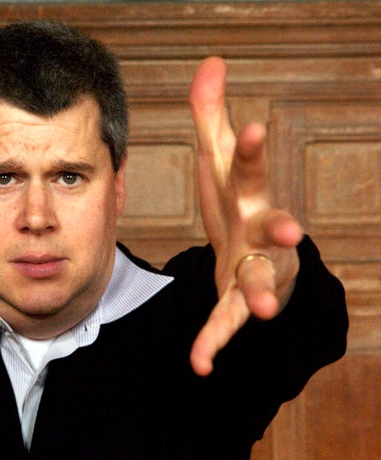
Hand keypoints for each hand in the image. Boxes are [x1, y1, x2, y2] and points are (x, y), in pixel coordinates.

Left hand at [188, 57, 302, 375]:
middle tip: (292, 228)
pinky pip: (226, 322)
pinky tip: (199, 364)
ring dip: (262, 294)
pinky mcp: (240, 301)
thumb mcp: (221, 159)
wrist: (256, 252)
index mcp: (251, 194)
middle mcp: (262, 232)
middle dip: (283, 228)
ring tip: (261, 311)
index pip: (252, 169)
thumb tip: (210, 61)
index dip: (255, 150)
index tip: (257, 128)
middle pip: (273, 226)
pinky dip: (213, 342)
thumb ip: (211, 115)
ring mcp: (255, 269)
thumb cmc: (237, 199)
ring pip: (262, 281)